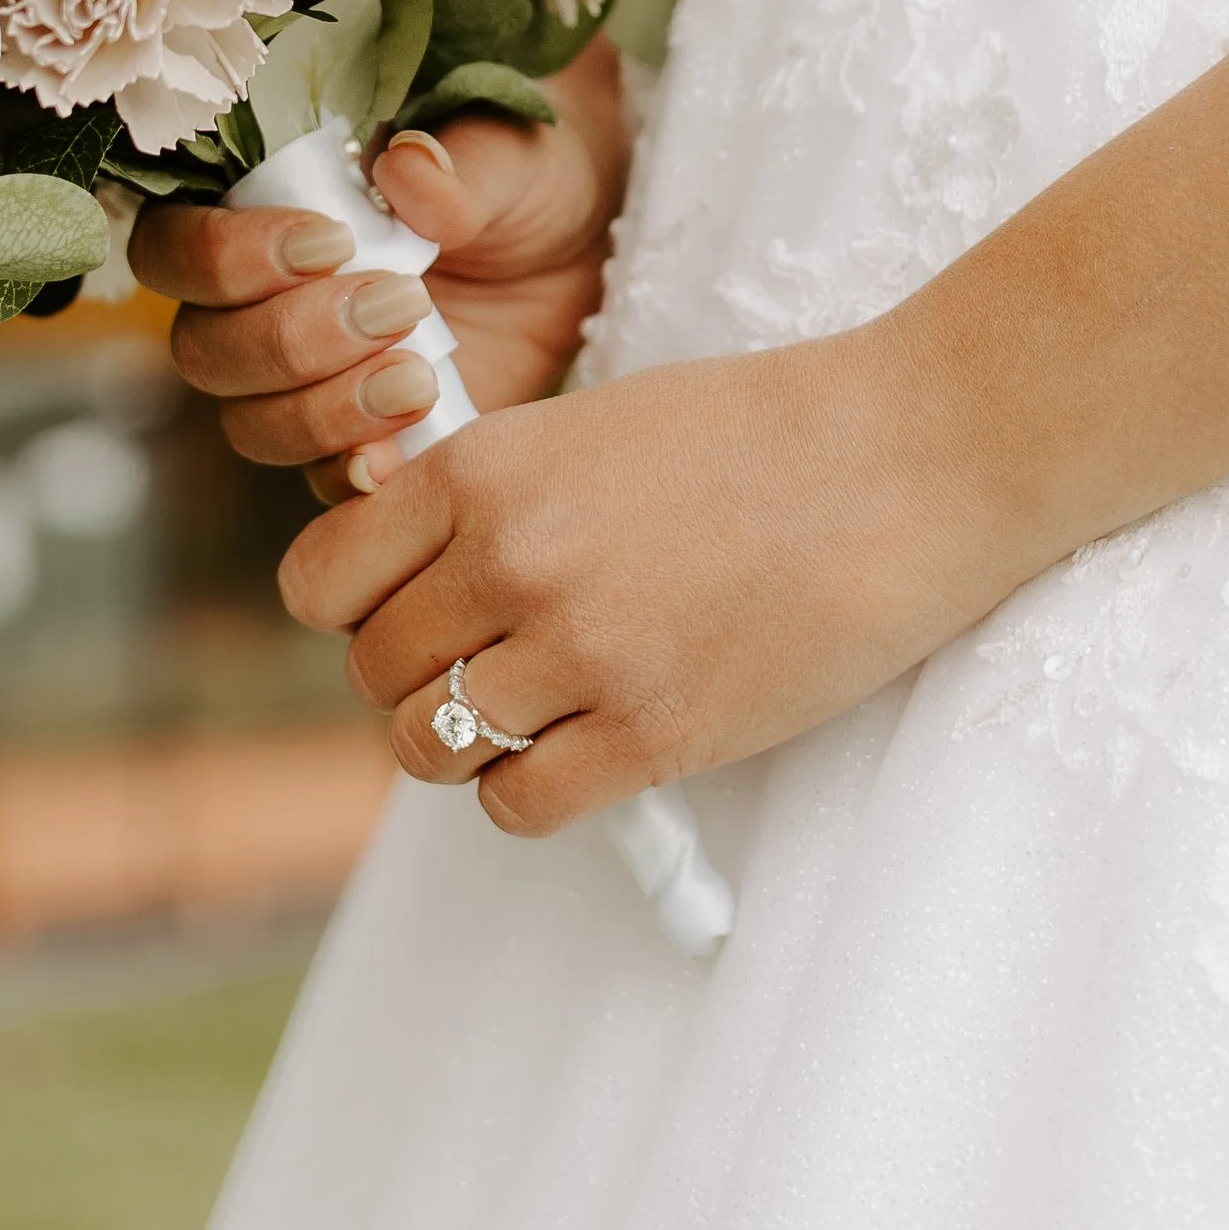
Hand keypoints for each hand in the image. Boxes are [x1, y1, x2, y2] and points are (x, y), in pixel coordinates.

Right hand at [132, 40, 631, 498]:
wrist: (585, 244)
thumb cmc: (523, 172)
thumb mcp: (505, 156)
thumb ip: (456, 169)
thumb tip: (407, 171)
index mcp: (258, 214)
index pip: (176, 249)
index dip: (226, 259)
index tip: (331, 243)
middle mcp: (261, 304)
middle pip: (205, 352)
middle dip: (290, 340)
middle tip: (399, 306)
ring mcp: (306, 383)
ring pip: (252, 424)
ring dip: (322, 411)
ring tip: (419, 374)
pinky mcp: (362, 441)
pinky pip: (322, 483)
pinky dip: (351, 475)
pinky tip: (402, 455)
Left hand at [278, 325, 1020, 831]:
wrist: (907, 460)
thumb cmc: (764, 433)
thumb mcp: (594, 424)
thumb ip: (497, 495)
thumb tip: (423, 576)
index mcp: (483, 468)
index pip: (321, 580)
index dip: (356, 609)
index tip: (403, 610)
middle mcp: (509, 559)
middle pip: (374, 671)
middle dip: (418, 678)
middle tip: (489, 666)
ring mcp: (578, 652)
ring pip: (429, 747)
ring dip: (468, 744)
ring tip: (535, 714)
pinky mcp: (651, 734)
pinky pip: (519, 804)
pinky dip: (533, 793)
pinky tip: (585, 753)